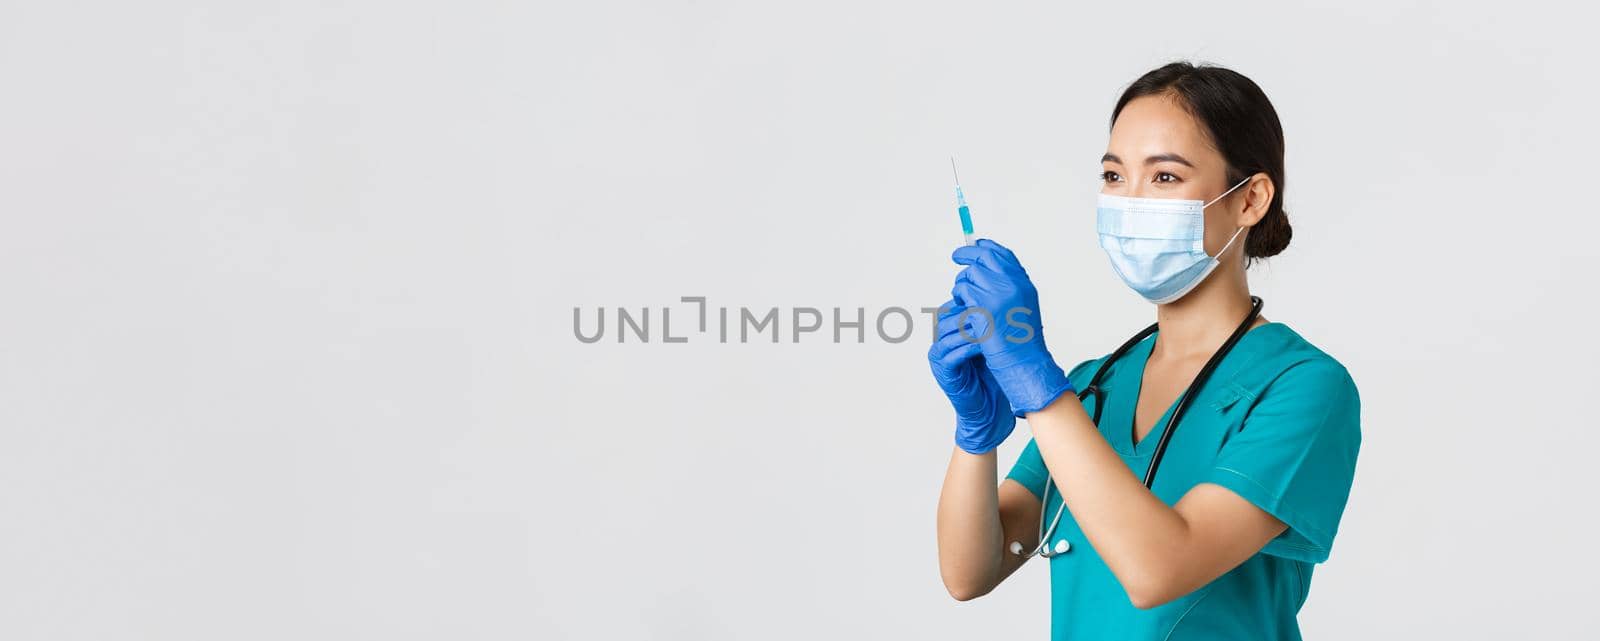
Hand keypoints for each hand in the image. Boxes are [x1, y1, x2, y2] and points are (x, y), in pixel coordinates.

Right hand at [928, 300, 1015, 453]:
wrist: (989, 409)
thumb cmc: (993, 375)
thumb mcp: (992, 343)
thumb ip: (990, 323)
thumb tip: (1006, 297)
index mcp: (951, 332)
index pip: (954, 307)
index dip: (970, 301)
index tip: (992, 299)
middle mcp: (941, 341)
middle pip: (948, 316)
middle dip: (969, 311)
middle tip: (990, 309)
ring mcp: (940, 357)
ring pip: (947, 332)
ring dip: (970, 327)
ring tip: (989, 326)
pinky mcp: (944, 372)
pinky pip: (951, 354)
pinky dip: (968, 347)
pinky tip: (984, 346)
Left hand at [950, 239, 1073, 415]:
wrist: (1023, 361)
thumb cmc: (1020, 341)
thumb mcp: (1020, 307)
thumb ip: (1007, 288)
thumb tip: (985, 271)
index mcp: (1023, 283)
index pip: (1004, 254)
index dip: (987, 247)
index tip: (976, 244)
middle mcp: (1013, 284)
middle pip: (985, 256)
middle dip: (968, 253)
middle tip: (956, 256)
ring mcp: (999, 294)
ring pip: (970, 273)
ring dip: (962, 283)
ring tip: (964, 298)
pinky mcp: (984, 306)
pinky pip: (963, 290)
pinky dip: (959, 297)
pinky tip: (963, 308)